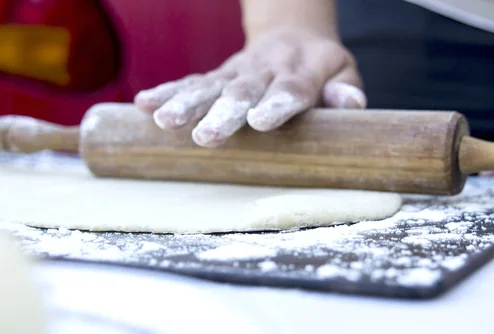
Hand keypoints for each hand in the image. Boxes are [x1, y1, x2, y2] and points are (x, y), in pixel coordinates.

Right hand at [134, 28, 365, 146]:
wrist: (291, 36)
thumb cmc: (321, 68)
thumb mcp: (343, 72)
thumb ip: (347, 90)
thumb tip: (350, 104)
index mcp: (301, 72)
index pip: (291, 89)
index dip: (277, 104)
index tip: (260, 122)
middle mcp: (265, 70)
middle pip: (243, 91)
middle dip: (223, 113)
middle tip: (205, 136)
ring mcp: (237, 72)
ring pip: (209, 86)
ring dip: (186, 104)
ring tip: (164, 122)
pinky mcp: (217, 75)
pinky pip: (190, 81)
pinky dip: (166, 92)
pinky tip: (143, 105)